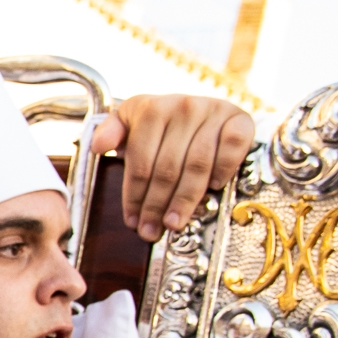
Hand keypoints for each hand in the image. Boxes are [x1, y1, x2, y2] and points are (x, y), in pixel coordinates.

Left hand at [93, 93, 253, 240]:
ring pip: (197, 164)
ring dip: (185, 199)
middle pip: (167, 168)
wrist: (209, 109)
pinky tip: (213, 188)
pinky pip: (232, 148)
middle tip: (152, 231)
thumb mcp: (133, 122)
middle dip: (156, 205)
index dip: (134, 195)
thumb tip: (97, 145)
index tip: (132, 222)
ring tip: (175, 224)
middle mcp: (182, 106)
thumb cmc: (164, 124)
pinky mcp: (240, 119)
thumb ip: (112, 131)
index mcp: (150, 108)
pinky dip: (222, 169)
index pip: (139, 161)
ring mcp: (213, 111)